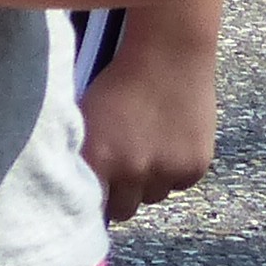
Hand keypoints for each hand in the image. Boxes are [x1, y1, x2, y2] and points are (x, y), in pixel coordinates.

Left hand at [80, 10, 220, 218]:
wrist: (167, 55)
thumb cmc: (114, 76)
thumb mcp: (85, 112)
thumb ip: (81, 148)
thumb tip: (71, 177)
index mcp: (97, 156)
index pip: (88, 204)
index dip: (87, 200)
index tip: (87, 194)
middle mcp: (131, 170)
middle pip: (122, 210)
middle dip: (118, 196)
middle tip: (117, 174)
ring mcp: (166, 171)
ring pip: (152, 196)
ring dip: (146, 182)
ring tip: (144, 150)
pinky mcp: (194, 167)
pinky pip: (179, 184)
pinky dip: (173, 171)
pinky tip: (167, 142)